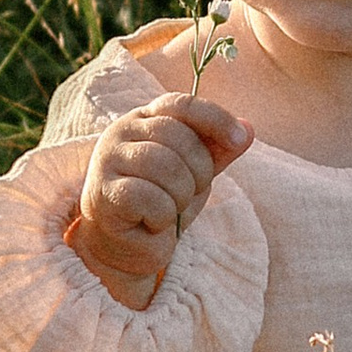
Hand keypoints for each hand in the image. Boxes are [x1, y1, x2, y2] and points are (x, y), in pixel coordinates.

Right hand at [69, 99, 253, 310]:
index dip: (214, 118)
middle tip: (190, 194)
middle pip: (177, 136)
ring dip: (181, 196)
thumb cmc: (160, 203)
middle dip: (198, 170)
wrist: (126, 247)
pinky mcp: (102, 192)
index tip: (239, 139)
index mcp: (144, 119)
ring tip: (170, 210)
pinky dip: (162, 216)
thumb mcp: (196, 173)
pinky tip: (152, 223)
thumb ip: (218, 150)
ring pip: (164, 166)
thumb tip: (249, 128)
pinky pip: (149, 197)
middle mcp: (121, 132)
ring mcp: (107, 160)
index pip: (181, 104)